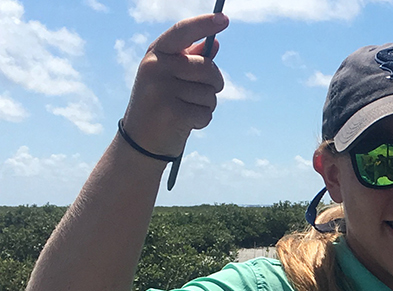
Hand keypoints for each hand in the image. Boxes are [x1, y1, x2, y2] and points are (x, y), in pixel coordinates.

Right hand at [121, 14, 227, 157]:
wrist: (141, 141)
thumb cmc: (161, 104)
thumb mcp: (170, 78)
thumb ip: (190, 60)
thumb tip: (215, 44)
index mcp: (155, 54)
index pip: (181, 32)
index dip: (204, 24)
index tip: (224, 19)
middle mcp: (155, 68)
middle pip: (208, 68)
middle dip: (214, 83)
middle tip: (202, 94)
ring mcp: (162, 89)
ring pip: (210, 93)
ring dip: (207, 105)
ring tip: (186, 110)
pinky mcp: (171, 112)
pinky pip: (206, 112)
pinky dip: (203, 120)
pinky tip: (186, 123)